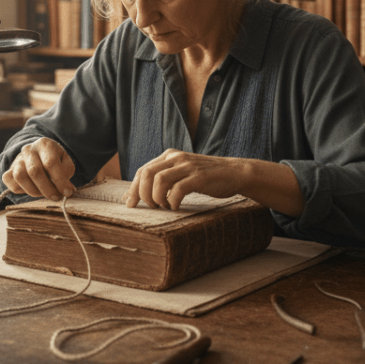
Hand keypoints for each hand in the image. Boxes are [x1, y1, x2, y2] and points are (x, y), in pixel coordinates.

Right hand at [1, 137, 75, 200]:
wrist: (37, 155)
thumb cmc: (54, 160)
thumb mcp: (65, 161)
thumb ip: (67, 172)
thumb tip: (67, 190)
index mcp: (45, 144)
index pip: (50, 163)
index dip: (60, 180)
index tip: (68, 192)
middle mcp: (28, 149)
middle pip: (34, 171)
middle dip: (47, 189)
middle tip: (57, 197)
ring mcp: (16, 160)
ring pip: (20, 177)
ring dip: (34, 191)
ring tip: (44, 193)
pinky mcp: (8, 171)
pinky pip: (10, 183)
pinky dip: (21, 190)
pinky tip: (32, 189)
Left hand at [126, 149, 244, 210]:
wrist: (234, 173)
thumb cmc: (205, 177)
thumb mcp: (182, 172)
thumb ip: (163, 179)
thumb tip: (135, 195)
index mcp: (169, 156)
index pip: (142, 171)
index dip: (133, 189)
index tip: (130, 204)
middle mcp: (176, 158)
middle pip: (147, 174)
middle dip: (142, 194)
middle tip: (149, 208)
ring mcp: (188, 166)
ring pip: (159, 181)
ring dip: (157, 198)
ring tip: (164, 207)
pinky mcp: (199, 177)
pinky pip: (178, 190)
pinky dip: (173, 201)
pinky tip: (176, 207)